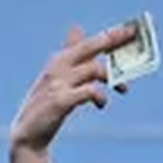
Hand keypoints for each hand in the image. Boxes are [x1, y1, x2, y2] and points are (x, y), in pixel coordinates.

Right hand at [8, 24, 140, 162]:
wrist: (28, 134)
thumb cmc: (46, 104)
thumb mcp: (58, 76)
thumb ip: (70, 53)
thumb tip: (76, 28)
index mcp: (59, 60)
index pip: (88, 42)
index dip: (111, 34)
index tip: (132, 28)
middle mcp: (57, 66)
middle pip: (90, 46)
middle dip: (114, 40)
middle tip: (134, 37)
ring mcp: (58, 83)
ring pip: (93, 69)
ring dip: (112, 78)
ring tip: (123, 89)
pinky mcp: (60, 101)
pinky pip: (89, 91)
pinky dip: (100, 95)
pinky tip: (102, 104)